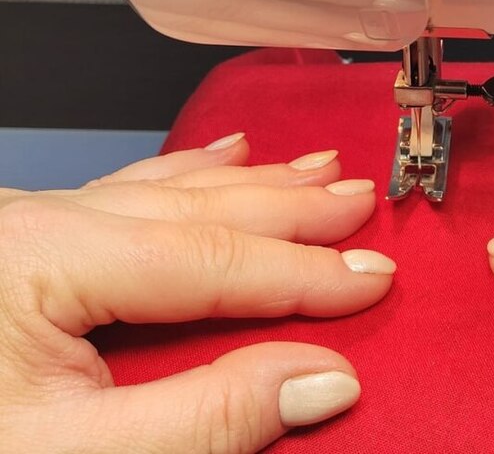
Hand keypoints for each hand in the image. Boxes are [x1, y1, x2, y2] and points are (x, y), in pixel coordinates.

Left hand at [0, 133, 394, 452]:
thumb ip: (202, 422)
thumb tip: (319, 382)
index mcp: (48, 256)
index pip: (213, 262)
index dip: (303, 274)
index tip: (371, 279)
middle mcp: (40, 222)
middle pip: (199, 207)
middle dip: (290, 207)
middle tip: (360, 202)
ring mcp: (29, 225)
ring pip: (169, 188)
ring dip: (251, 183)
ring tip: (313, 170)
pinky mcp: (24, 241)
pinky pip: (130, 190)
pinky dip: (188, 175)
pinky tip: (217, 157)